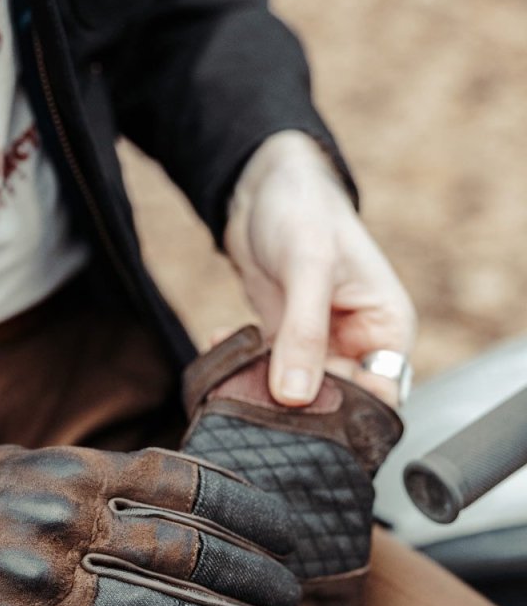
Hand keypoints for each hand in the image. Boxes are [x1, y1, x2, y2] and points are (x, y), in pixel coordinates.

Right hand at [0, 439, 300, 605]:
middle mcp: (63, 524)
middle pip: (185, 556)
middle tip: (295, 605)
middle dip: (254, 585)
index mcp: (76, 473)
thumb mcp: (40, 464)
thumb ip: (110, 480)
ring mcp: (39, 588)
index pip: (186, 487)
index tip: (292, 538)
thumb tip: (197, 500)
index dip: (250, 513)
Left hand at [224, 130, 416, 407]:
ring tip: (232, 373)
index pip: (381, 399)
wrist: (263, 185)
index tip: (304, 421)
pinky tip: (218, 343)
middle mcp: (358, 345)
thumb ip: (304, 333)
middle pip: (336, 405)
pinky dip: (240, 368)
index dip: (348, 419)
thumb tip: (295, 396)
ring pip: (297, 397)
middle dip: (298, 410)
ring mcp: (320, 348)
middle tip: (256, 402)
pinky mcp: (284, 344)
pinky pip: (265, 375)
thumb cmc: (303, 210)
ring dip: (262, 391)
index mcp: (387, 329)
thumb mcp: (307, 267)